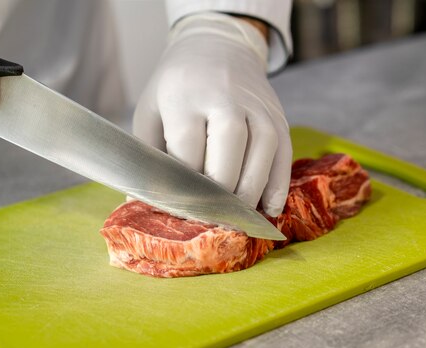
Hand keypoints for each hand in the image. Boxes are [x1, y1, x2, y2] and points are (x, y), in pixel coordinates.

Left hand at [133, 13, 291, 216]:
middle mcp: (224, 97)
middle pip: (228, 149)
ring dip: (251, 192)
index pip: (187, 149)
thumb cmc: (177, 87)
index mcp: (184, 96)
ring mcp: (256, 105)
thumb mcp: (151, 112)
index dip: (184, 188)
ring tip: (238, 220)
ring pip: (262, 151)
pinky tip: (268, 208)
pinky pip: (284, 152)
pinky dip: (278, 184)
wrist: (217, 47)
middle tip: (211, 223)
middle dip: (220, 193)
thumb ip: (148, 156)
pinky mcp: (278, 115)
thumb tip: (141, 206)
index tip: (180, 215)